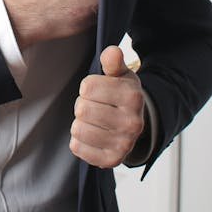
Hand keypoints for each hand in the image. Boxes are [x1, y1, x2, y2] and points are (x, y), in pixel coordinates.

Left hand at [69, 46, 144, 168]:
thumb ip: (113, 61)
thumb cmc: (121, 95)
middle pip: (82, 109)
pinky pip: (77, 147)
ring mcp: (123, 144)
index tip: (97, 91)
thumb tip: (111, 51)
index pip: (87, 88)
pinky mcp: (111, 160)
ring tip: (93, 121)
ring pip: (78, 129)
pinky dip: (78, 141)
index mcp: (133, 97)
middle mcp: (132, 123)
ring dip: (80, 123)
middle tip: (94, 107)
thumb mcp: (120, 74)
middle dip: (83, 105)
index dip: (88, 87)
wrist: (134, 124)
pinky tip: (92, 135)